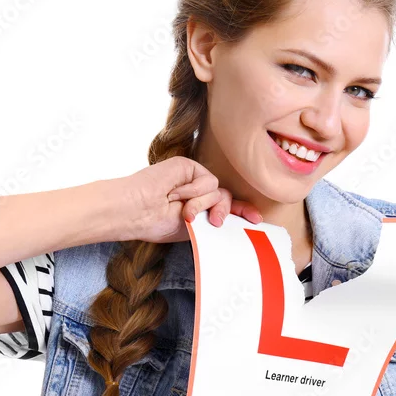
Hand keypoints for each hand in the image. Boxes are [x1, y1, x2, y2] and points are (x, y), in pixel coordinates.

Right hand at [114, 156, 263, 243]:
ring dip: (202, 205)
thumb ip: (211, 220)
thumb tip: (233, 219)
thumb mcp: (192, 228)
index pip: (225, 205)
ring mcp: (192, 178)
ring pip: (218, 191)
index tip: (257, 220)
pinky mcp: (188, 167)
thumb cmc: (155, 223)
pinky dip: (194, 191)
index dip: (242, 210)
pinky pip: (207, 181)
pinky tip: (176, 195)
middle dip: (226, 210)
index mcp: (196, 207)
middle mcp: (196, 192)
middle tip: (216, 223)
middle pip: (226, 197)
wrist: (138, 211)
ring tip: (185, 213)